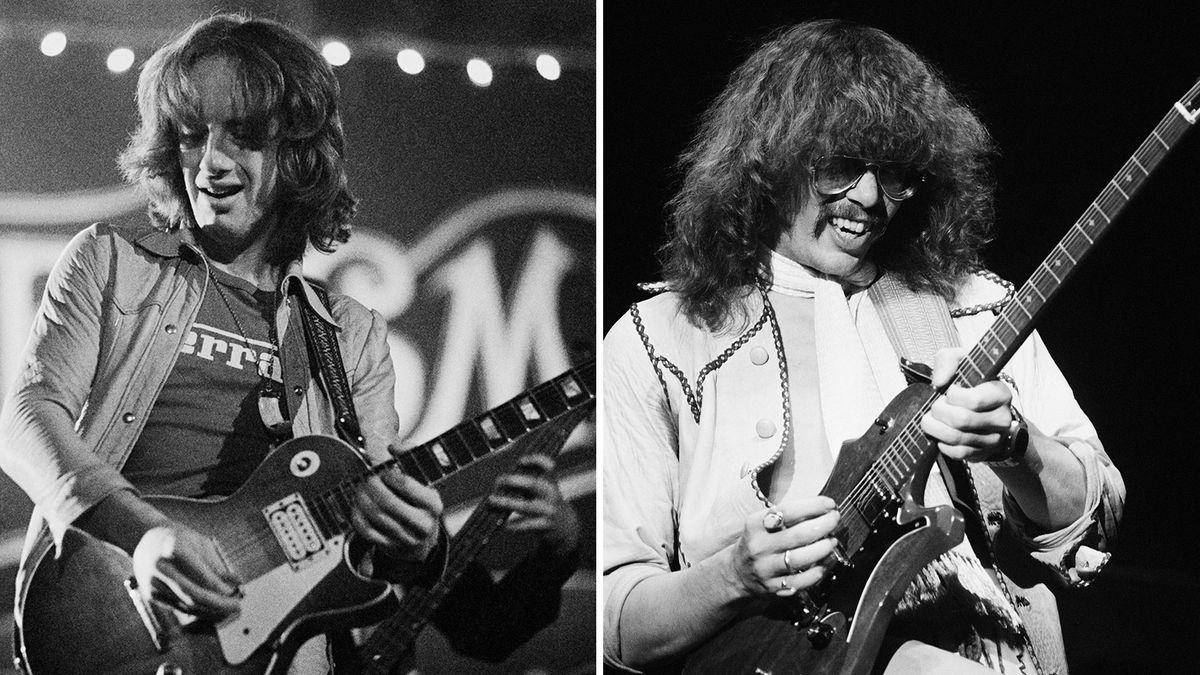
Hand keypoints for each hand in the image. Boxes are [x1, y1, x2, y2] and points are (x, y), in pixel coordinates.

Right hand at [132, 524, 240, 618]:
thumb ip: (216, 564)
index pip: (201, 573)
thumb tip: (237, 582)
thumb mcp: (198, 542)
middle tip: (237, 606)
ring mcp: (153, 583)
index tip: (235, 592)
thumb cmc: (178, 538)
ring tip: (229, 610)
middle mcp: (161, 567)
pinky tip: (213, 611)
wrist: (143, 538)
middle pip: (193, 594)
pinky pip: (178, 607)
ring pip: (186, 604)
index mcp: (174, 548)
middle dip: (218, 604)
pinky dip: (198, 611)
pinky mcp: (150, 595)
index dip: (219, 587)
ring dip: (210, 611)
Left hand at [351, 466, 442, 561]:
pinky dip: (358, 514)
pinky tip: (357, 504)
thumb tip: (394, 447)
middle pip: (389, 502)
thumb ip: (412, 458)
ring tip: (360, 487)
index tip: (383, 469)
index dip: (390, 475)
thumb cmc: (420, 503)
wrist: (421, 541)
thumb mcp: (424, 481)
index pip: (409, 486)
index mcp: (434, 505)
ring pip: (376, 516)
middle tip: (366, 477)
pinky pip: (367, 530)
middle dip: (373, 486)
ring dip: (363, 498)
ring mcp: (406, 538)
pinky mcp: (390, 547)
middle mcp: (423, 524)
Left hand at [488, 454, 579, 556]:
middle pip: (533, 484)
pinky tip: (505, 525)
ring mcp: (549, 511)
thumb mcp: (545, 492)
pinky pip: (526, 525)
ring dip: (506, 502)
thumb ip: (529, 485)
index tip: (520, 461)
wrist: (566, 529)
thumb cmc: (547, 506)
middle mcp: (551, 495)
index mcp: (551, 483)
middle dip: (513, 481)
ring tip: (492, 500)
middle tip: (499, 481)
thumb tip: (502, 482)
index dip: (535, 461)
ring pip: (525, 506)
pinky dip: (514, 525)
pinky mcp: (545, 526)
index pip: (548, 466)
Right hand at [729, 495, 839, 597]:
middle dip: (823, 525)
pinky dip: (817, 572)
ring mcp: (766, 568)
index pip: (787, 511)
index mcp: (756, 525)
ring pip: (800, 559)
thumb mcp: (761, 523)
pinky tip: (825, 563)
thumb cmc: (757, 542)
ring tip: (832, 541)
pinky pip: (801, 581)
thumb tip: (820, 508)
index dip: (813, 506)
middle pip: (798, 535)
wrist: (737, 573)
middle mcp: (760, 546)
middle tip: (835, 519)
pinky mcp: (774, 587)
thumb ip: (786, 516)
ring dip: (822, 549)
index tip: (829, 504)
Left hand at [920, 347, 1014, 461]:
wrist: (980, 408)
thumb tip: (939, 381)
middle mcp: (1002, 418)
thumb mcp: (961, 362)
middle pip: (961, 420)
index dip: (953, 395)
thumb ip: (948, 361)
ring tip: (932, 418)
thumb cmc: (969, 384)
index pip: (974, 400)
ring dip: (935, 427)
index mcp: (1001, 393)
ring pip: (956, 438)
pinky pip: (956, 453)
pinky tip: (941, 433)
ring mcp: (994, 439)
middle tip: (935, 406)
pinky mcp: (982, 453)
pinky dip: (942, 443)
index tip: (949, 390)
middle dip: (939, 411)